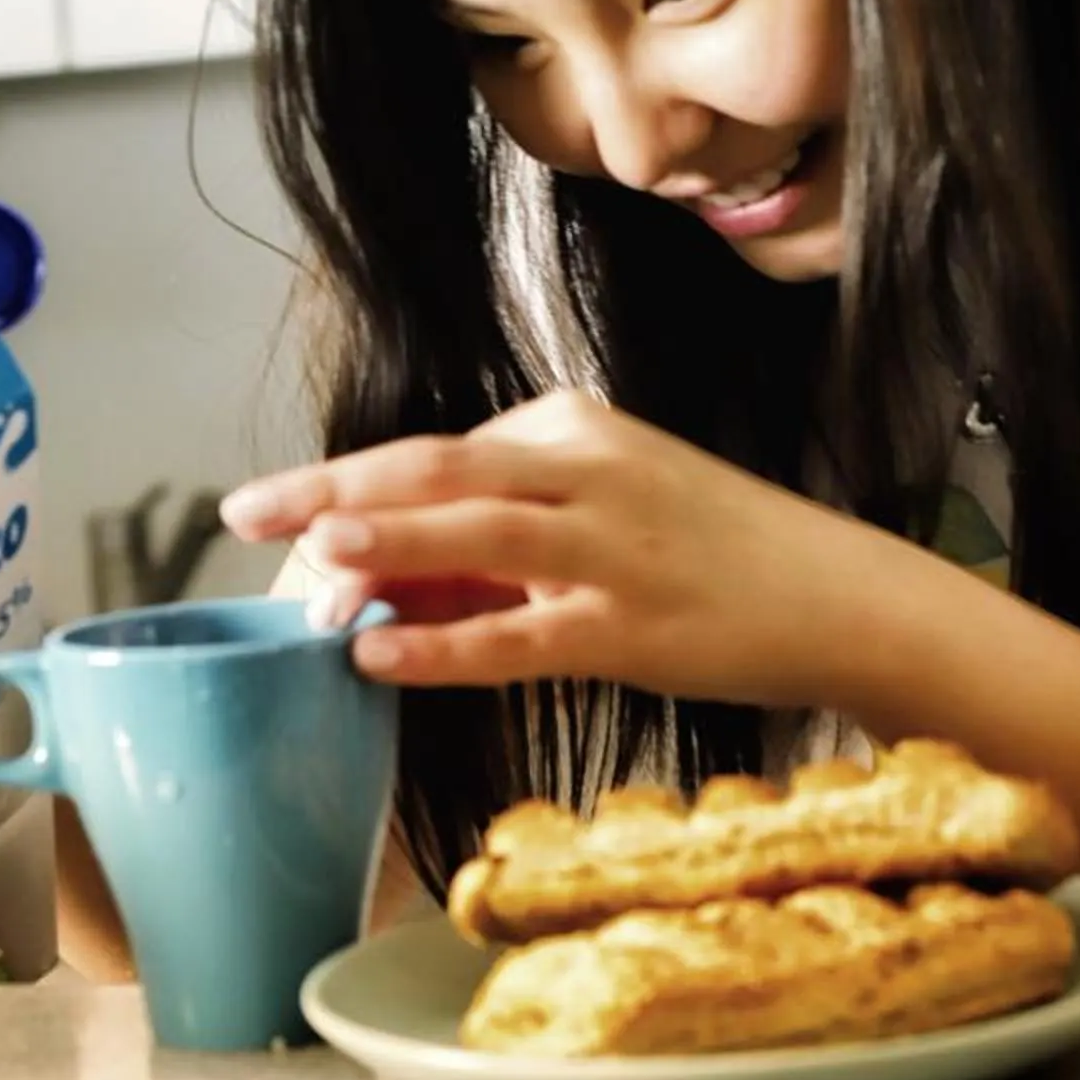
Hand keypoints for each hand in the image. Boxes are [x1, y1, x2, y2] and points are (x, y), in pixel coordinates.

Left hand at [221, 391, 900, 707]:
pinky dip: (445, 643)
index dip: (347, 483)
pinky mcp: (633, 626)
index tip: (276, 515)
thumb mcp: (603, 507)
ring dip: (388, 540)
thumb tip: (381, 573)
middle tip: (243, 509)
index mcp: (571, 426)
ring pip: (478, 533)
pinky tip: (381, 654)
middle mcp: (588, 468)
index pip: (437, 449)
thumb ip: (498, 532)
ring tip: (308, 555)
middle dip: (333, 485)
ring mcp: (614, 546)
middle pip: (438, 465)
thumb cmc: (707, 552)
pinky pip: (521, 635)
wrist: (836, 594)